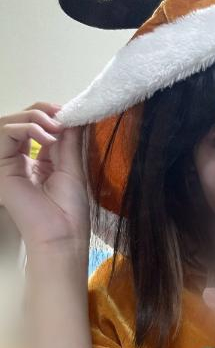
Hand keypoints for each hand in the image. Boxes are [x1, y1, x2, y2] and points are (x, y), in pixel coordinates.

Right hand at [0, 102, 89, 257]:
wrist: (61, 235)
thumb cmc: (69, 210)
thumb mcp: (72, 167)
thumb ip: (70, 141)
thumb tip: (74, 116)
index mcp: (38, 162)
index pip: (36, 128)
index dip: (50, 115)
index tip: (69, 113)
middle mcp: (20, 160)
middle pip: (20, 122)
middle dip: (42, 112)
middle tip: (62, 116)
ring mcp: (8, 163)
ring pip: (9, 124)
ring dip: (34, 118)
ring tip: (55, 128)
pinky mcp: (1, 167)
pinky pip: (5, 133)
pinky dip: (26, 128)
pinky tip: (46, 138)